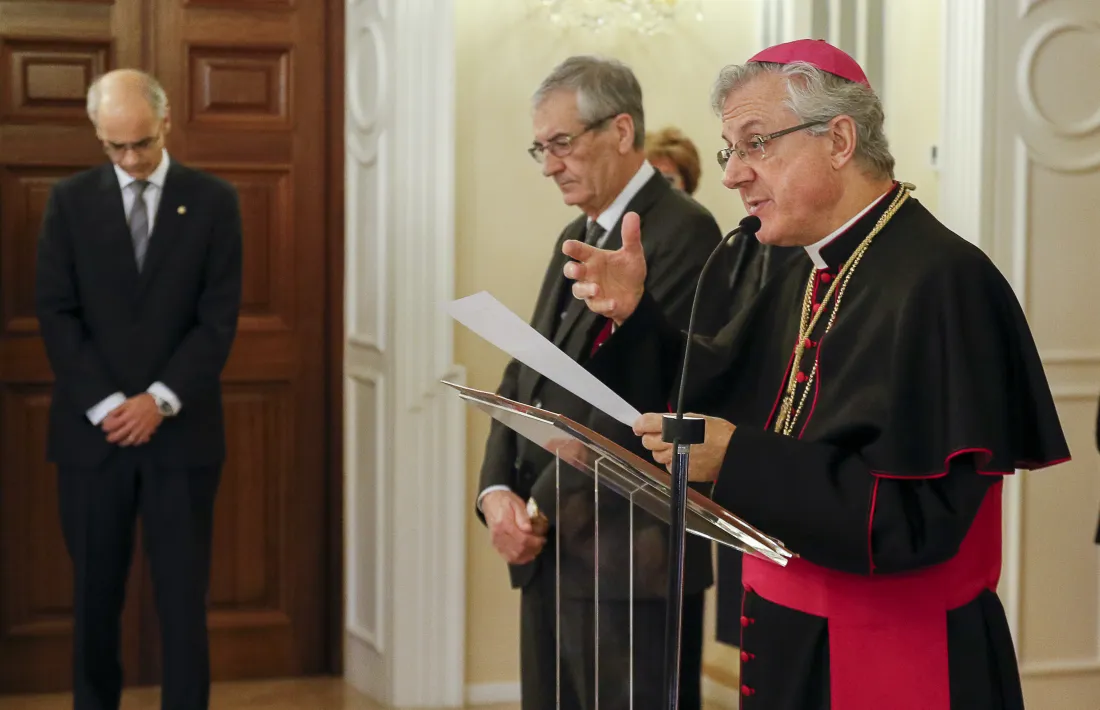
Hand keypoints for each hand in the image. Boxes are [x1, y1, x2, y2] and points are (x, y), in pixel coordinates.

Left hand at [102, 394, 162, 446]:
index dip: (106, 427)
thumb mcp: (128, 402)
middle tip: (109, 438)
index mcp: (127, 416)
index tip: (105, 427)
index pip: (112, 425)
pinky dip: (135, 442)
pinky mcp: (148, 432)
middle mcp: (133, 424)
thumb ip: (118, 409)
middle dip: (112, 438)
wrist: (160, 403)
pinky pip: (140, 441)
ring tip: (120, 441)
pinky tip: (132, 441)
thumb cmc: (143, 401)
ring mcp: (141, 429)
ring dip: (123, 442)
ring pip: (129, 440)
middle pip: (119, 435)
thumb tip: (108, 416)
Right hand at [481, 490, 545, 564]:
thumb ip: (523, 516)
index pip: (522, 539)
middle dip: (533, 549)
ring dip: (528, 555)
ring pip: (514, 557)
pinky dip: (519, 559)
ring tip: (535, 548)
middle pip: (519, 550)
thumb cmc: (506, 501)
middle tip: (541, 543)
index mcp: (504, 523)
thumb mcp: (517, 503)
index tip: (542, 539)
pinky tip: (527, 555)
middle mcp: (498, 535)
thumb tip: (528, 529)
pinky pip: (508, 558)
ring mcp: (496, 542)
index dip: (535, 542)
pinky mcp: (496, 546)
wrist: (491, 501)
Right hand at [562, 211, 646, 325]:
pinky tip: (613, 303)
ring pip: (579, 290)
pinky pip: (596, 305)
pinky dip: (603, 305)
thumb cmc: (628, 270)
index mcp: (594, 258)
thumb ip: (630, 236)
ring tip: (596, 289)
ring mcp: (591, 290)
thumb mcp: (633, 253)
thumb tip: (632, 214)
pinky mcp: (598, 304)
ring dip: (586, 289)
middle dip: (571, 269)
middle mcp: (589, 273)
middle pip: (572, 270)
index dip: (573, 248)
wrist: (636, 293)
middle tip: (576, 269)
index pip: (580, 251)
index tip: (567, 245)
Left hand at [632, 412, 735, 482]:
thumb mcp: (694, 417)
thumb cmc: (717, 431)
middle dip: (651, 439)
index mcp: (674, 423)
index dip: (639, 425)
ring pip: (656, 456)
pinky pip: (668, 467)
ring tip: (676, 448)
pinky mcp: (680, 471)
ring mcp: (674, 457)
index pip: (645, 422)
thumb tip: (656, 423)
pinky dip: (672, 463)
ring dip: (662, 452)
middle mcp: (671, 440)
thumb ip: (672, 420)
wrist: (733, 452)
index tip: (639, 427)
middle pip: (647, 441)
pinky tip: (684, 458)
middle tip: (661, 437)